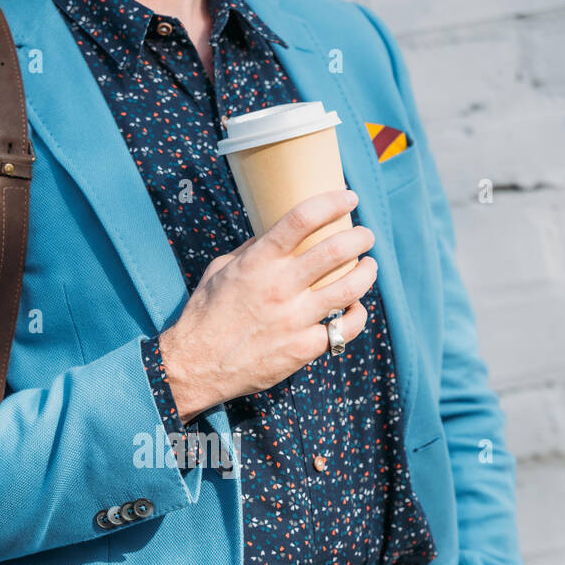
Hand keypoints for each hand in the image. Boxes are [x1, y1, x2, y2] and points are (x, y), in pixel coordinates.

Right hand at [159, 190, 375, 421]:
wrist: (195, 366)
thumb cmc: (205, 315)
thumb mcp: (220, 271)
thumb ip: (251, 250)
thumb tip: (273, 233)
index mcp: (258, 262)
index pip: (302, 219)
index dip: (332, 202)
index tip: (348, 198)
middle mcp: (280, 287)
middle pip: (336, 251)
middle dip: (360, 237)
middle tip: (366, 236)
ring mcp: (294, 319)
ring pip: (350, 289)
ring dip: (367, 273)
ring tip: (369, 266)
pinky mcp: (303, 349)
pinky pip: (344, 330)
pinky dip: (356, 316)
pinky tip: (356, 308)